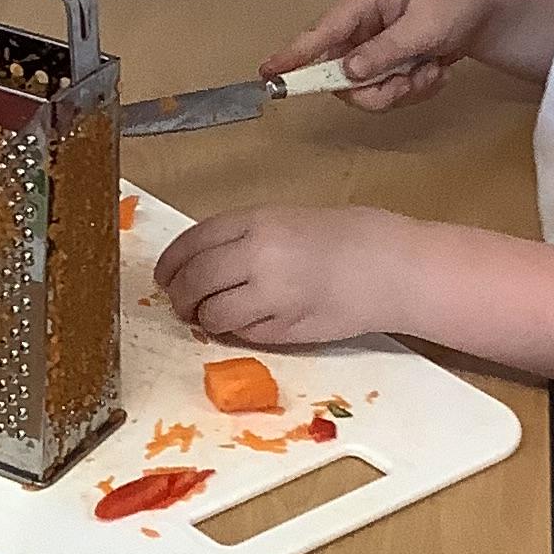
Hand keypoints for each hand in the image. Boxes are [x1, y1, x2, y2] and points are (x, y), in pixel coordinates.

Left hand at [156, 204, 422, 344]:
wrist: (390, 266)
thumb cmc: (345, 237)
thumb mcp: (287, 219)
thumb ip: (243, 237)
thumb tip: (198, 263)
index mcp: (256, 220)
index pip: (191, 243)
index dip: (170, 264)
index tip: (164, 276)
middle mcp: (257, 254)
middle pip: (193, 281)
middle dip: (180, 296)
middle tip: (182, 304)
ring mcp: (270, 293)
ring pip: (213, 314)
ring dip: (205, 319)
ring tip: (213, 317)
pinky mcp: (285, 328)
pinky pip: (243, 333)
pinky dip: (237, 331)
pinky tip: (250, 323)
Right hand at [259, 0, 532, 109]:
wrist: (496, 7)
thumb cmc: (460, 1)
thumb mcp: (426, 26)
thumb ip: (385, 51)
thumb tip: (347, 74)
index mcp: (364, 3)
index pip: (321, 33)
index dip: (294, 56)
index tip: (269, 76)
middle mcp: (364, 26)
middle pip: (342, 75)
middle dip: (376, 88)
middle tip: (409, 82)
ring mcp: (378, 47)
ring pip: (367, 89)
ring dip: (402, 89)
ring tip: (434, 72)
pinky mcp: (394, 64)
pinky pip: (390, 92)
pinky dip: (415, 89)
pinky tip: (439, 72)